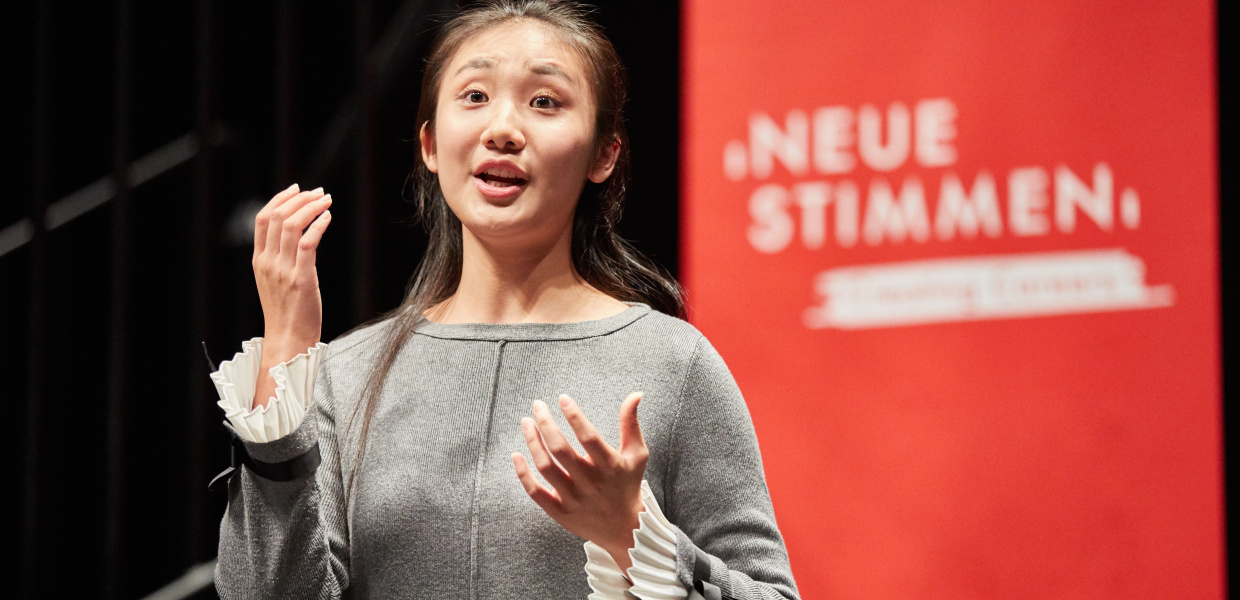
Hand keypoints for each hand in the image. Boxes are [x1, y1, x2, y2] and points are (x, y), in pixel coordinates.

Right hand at [251, 183, 332, 408]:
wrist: (288, 340)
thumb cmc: (287, 313)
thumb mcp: (274, 282)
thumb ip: (279, 259)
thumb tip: (295, 236)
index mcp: (259, 261)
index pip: (261, 220)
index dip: (279, 199)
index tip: (296, 189)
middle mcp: (267, 262)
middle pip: (276, 217)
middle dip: (299, 199)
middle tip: (318, 192)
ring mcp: (283, 270)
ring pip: (291, 225)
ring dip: (311, 207)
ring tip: (326, 200)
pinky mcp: (301, 279)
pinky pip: (307, 243)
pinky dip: (318, 225)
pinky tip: (328, 218)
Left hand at [512, 392, 648, 571]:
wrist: (624, 529)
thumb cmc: (628, 484)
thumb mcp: (637, 454)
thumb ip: (631, 424)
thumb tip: (635, 394)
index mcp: (611, 467)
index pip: (589, 438)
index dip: (575, 416)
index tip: (563, 398)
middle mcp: (591, 484)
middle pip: (561, 450)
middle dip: (546, 423)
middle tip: (537, 405)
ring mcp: (574, 500)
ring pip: (546, 468)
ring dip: (533, 442)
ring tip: (526, 422)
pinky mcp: (560, 513)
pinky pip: (535, 493)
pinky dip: (523, 474)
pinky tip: (516, 455)